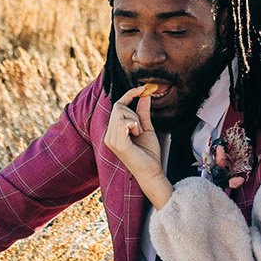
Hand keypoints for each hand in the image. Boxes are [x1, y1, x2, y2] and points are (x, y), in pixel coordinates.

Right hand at [104, 86, 171, 203]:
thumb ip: (143, 112)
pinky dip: (133, 124)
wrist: (152, 172)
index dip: (129, 95)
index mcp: (113, 132)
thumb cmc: (148, 154)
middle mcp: (109, 136)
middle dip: (133, 112)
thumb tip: (145, 96)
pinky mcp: (118, 143)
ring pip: (120, 113)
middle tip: (141, 127)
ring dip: (135, 119)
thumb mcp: (146, 128)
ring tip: (139, 133)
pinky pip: (123, 122)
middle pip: (118, 107)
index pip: (117, 107)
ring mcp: (111, 140)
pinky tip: (137, 134)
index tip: (143, 88)